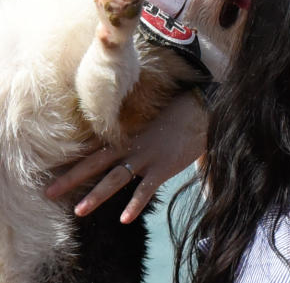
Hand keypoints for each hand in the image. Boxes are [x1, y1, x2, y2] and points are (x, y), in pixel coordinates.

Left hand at [45, 91, 206, 223]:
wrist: (202, 109)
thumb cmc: (175, 114)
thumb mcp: (147, 118)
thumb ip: (130, 130)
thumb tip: (115, 139)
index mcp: (126, 135)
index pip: (93, 149)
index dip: (72, 161)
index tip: (50, 173)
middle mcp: (131, 146)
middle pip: (96, 163)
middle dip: (71, 178)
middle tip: (48, 192)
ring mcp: (147, 157)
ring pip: (116, 178)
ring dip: (97, 195)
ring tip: (79, 211)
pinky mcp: (164, 167)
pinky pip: (147, 189)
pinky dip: (136, 204)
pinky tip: (124, 218)